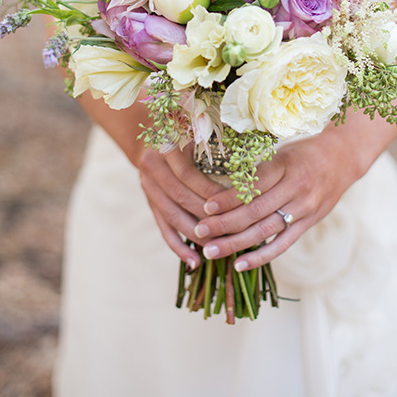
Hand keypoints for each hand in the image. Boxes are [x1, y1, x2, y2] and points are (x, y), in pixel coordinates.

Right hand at [138, 146, 226, 269]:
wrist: (151, 140)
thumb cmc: (187, 136)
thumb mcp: (197, 135)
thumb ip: (214, 149)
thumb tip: (248, 174)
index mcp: (167, 148)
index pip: (190, 175)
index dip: (212, 193)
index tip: (237, 205)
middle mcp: (154, 167)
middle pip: (182, 198)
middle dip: (208, 217)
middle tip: (234, 231)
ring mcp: (149, 187)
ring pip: (174, 216)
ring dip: (196, 236)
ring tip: (218, 248)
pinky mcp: (149, 204)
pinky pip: (163, 229)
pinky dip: (178, 247)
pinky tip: (194, 262)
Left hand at [192, 132, 368, 271]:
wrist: (342, 159)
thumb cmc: (303, 153)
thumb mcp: (280, 152)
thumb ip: (257, 170)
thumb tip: (220, 187)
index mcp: (285, 165)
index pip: (252, 186)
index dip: (228, 198)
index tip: (205, 207)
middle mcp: (295, 188)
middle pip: (255, 211)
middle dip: (224, 223)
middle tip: (199, 231)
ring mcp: (303, 208)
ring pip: (265, 230)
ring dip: (236, 243)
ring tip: (210, 251)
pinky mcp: (308, 224)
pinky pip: (282, 244)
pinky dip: (260, 257)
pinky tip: (239, 265)